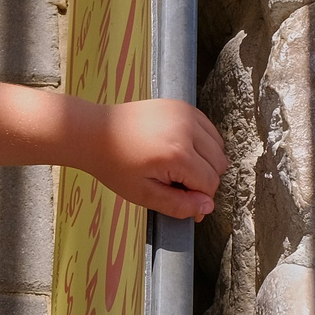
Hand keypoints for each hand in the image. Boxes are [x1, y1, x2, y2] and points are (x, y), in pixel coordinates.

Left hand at [86, 99, 228, 219]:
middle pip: (218, 164)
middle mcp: (187, 130)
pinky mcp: (183, 106)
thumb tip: (206, 208)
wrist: (96, 133)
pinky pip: (209, 129)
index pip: (210, 183)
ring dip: (205, 161)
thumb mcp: (144, 194)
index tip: (184, 202)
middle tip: (176, 183)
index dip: (199, 198)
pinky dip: (202, 143)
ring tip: (177, 166)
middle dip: (203, 179)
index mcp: (178, 154)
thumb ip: (178, 204)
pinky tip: (180, 150)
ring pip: (218, 147)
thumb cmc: (114, 164)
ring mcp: (186, 114)